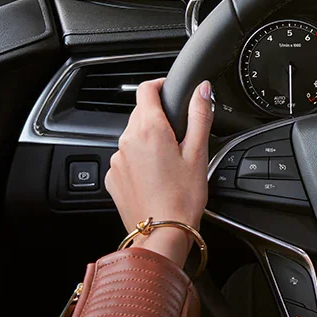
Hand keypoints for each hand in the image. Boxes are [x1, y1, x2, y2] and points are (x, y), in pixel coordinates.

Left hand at [105, 78, 213, 266]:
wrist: (163, 232)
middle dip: (159, 116)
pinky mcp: (114, 177)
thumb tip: (202, 89)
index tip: (170, 90)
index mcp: (150, 129)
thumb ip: (199, 115)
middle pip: (140, 113)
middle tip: (180, 134)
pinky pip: (126, 158)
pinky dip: (140, 160)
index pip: (146, 90)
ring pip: (133, 136)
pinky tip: (157, 176)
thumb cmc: (182, 197)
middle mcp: (127, 140)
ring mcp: (117, 159)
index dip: (160, 85)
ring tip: (171, 160)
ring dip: (149, 139)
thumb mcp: (199, 153)